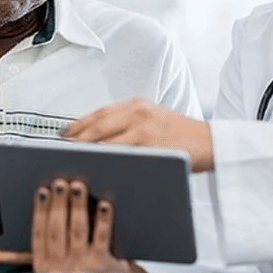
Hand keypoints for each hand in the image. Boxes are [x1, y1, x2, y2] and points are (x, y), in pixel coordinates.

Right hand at [0, 178, 151, 272]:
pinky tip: (104, 204)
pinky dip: (102, 221)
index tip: (41, 190)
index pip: (38, 235)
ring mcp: (81, 267)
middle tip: (60, 182)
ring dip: (77, 207)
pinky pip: (101, 239)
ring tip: (78, 186)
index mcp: (43, 266)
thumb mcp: (48, 271)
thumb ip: (23, 257)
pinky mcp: (102, 266)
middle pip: (57, 231)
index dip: (39, 212)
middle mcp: (60, 268)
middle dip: (58, 204)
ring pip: (77, 232)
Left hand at [62, 98, 214, 171]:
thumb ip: (131, 125)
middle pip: (97, 125)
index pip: (99, 113)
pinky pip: (120, 153)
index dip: (78, 124)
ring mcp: (144, 127)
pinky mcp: (150, 143)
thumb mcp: (155, 121)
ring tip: (70, 161)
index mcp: (137, 105)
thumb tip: (101, 139)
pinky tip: (94, 167)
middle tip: (59, 151)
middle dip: (76, 139)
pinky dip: (104, 159)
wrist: (213, 142)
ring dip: (85, 150)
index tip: (63, 135)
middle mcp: (138, 111)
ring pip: (104, 139)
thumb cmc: (183, 136)